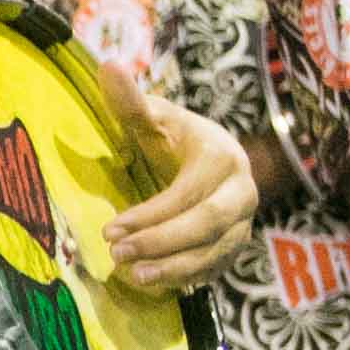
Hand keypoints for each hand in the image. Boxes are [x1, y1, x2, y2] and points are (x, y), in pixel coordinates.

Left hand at [98, 63, 256, 290]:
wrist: (217, 162)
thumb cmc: (179, 140)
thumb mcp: (157, 120)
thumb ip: (132, 102)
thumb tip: (107, 65)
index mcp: (222, 158)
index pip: (187, 193)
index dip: (150, 214)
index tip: (109, 228)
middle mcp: (241, 193)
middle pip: (208, 225)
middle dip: (162, 242)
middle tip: (117, 255)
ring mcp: (242, 224)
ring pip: (215, 253)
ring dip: (174, 268)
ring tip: (133, 276)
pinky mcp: (235, 248)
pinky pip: (216, 269)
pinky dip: (186, 279)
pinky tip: (154, 284)